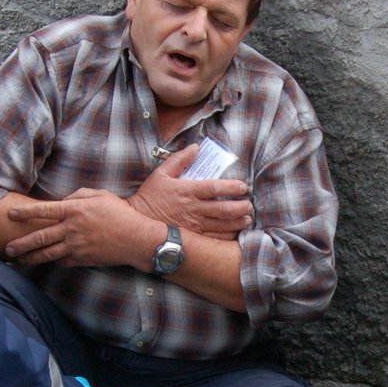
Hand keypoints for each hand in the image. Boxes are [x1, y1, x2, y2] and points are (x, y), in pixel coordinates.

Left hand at [5, 191, 160, 267]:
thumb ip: (78, 195)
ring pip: (47, 253)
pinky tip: (46, 261)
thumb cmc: (121, 213)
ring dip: (31, 257)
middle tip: (7, 248)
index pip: (44, 210)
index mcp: (75, 210)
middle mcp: (72, 229)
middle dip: (21, 243)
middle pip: (40, 237)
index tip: (11, 215)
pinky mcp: (83, 259)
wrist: (136, 239)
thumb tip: (63, 201)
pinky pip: (63, 261)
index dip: (25, 212)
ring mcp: (76, 246)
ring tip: (20, 259)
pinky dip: (54, 261)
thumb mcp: (100, 195)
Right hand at [130, 144, 253, 239]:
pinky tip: (235, 233)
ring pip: (222, 225)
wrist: (138, 223)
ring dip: (238, 222)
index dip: (232, 187)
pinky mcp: (192, 239)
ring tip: (248, 218)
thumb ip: (179, 160)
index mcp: (187, 191)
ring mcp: (194, 226)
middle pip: (223, 209)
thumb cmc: (149, 197)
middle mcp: (193, 209)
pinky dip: (227, 236)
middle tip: (249, 205)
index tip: (243, 187)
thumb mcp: (161, 174)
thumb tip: (195, 147)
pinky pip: (214, 239)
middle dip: (240, 207)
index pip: (215, 188)